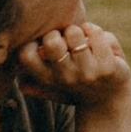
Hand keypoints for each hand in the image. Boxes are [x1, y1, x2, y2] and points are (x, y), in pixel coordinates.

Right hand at [14, 18, 130, 113]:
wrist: (109, 102)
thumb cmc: (77, 88)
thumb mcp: (54, 88)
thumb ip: (36, 84)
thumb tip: (21, 86)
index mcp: (48, 79)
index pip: (26, 55)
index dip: (34, 42)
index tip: (45, 44)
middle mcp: (65, 77)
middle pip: (51, 41)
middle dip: (58, 32)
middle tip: (66, 39)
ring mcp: (87, 72)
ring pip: (74, 33)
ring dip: (79, 30)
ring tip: (82, 39)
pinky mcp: (108, 67)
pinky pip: (95, 33)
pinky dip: (94, 30)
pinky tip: (97, 39)